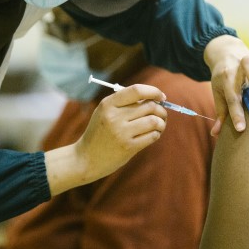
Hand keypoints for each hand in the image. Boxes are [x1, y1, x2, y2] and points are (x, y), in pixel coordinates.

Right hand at [45, 84, 166, 195]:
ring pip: (153, 121)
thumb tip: (155, 97)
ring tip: (159, 125)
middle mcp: (114, 117)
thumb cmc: (100, 133)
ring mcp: (121, 133)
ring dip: (161, 123)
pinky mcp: (128, 147)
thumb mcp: (104, 112)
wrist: (86, 158)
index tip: (161, 97)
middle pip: (149, 106)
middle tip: (162, 114)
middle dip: (161, 110)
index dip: (153, 91)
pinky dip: (157, 134)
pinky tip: (153, 134)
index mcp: (108, 104)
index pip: (136, 90)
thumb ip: (125, 103)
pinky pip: (152, 136)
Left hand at [204, 35, 248, 135]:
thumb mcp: (218, 94)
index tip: (241, 128)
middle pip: (246, 64)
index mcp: (226, 78)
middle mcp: (240, 65)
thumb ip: (220, 113)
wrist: (224, 53)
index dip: (236, 114)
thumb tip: (215, 134)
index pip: (231, 96)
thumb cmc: (223, 79)